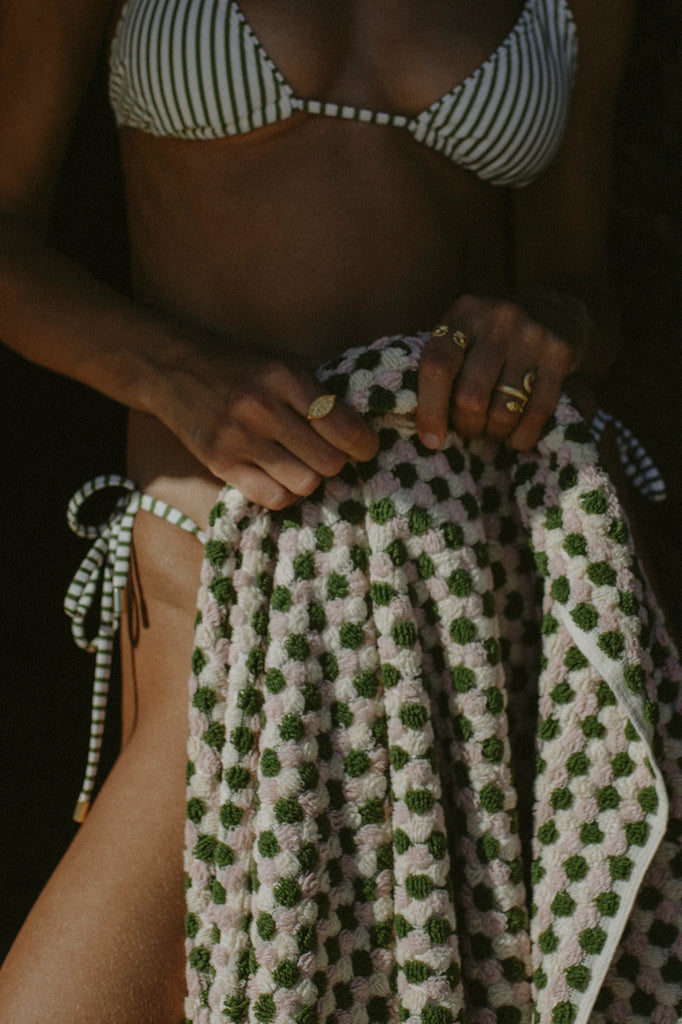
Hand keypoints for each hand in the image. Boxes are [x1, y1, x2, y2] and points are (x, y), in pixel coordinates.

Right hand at [147, 339, 379, 508]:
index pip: (341, 426)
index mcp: (284, 377)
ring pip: (304, 484)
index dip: (363, 444)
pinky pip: (273, 498)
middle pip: (328, 462)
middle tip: (331, 455)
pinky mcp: (219, 463)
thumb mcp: (282, 364)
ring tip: (305, 464)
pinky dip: (285, 492)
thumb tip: (367, 424)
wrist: (174, 370)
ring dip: (312, 478)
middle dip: (337, 462)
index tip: (365, 448)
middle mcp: (261, 408)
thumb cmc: (240, 368)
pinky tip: (282, 476)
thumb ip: (320, 391)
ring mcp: (238, 439)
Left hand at [416, 293, 589, 451]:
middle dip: (466, 425)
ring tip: (491, 428)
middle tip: (469, 427)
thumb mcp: (463, 335)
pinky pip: (536, 414)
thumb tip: (418, 424)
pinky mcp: (560, 355)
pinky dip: (521, 437)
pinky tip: (515, 437)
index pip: (437, 366)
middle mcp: (499, 318)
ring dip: (494, 432)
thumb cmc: (492, 338)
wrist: (556, 311)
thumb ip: (441, 367)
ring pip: (503, 411)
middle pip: (471, 397)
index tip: (431, 439)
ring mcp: (533, 335)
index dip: (430, 409)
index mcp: (465, 312)